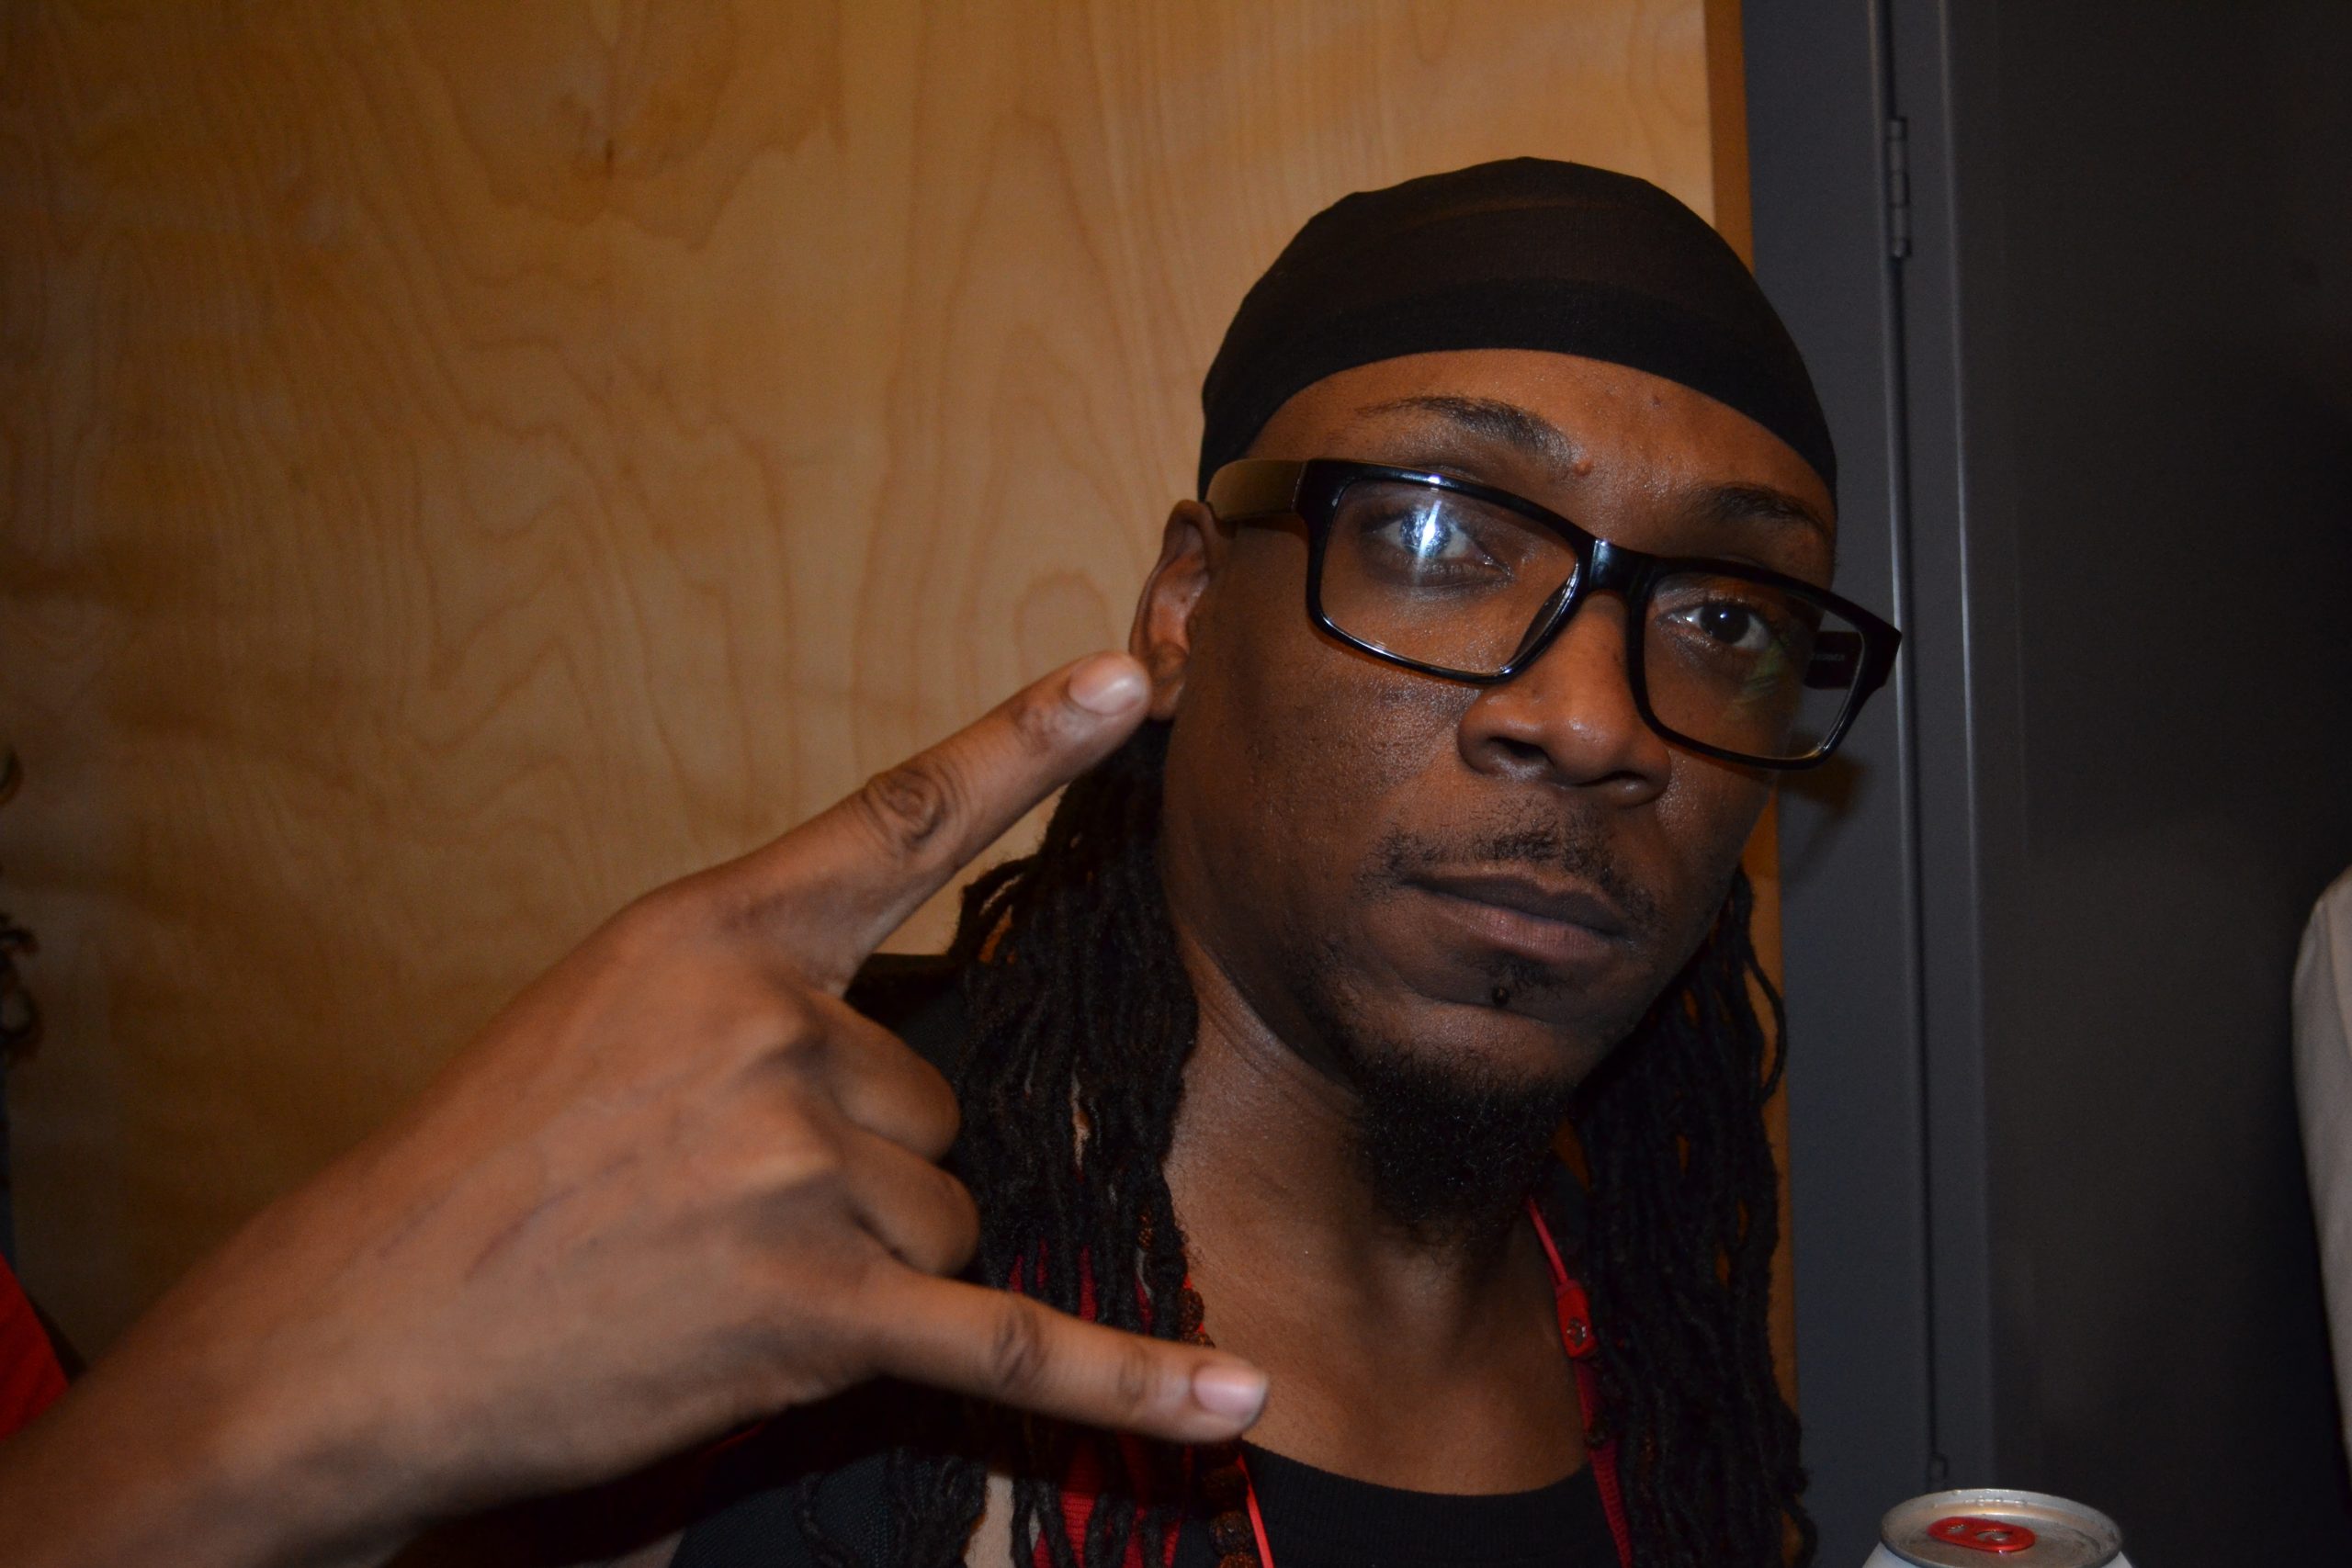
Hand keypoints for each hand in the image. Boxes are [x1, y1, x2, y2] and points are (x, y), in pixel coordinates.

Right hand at [0, 652, 1264, 1567]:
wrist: (360, 1329)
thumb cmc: (484, 1168)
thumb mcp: (604, 1010)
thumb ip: (759, 994)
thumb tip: (900, 1055)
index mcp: (718, 934)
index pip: (901, 818)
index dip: (1025, 744)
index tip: (1128, 678)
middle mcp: (774, 1030)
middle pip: (938, 1098)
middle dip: (860, 1164)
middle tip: (716, 1199)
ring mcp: (798, 1168)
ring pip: (946, 1215)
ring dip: (869, 1264)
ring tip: (720, 1271)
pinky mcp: (815, 1311)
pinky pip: (1007, 1347)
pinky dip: (1122, 1388)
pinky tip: (1228, 1403)